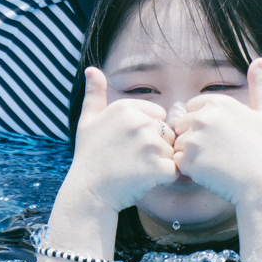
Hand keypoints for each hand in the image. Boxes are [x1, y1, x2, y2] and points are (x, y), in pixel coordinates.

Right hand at [65, 67, 179, 211]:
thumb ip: (94, 94)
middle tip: (131, 161)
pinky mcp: (156, 167)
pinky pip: (174, 171)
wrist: (87, 193)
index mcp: (127, 107)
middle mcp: (139, 121)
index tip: (128, 145)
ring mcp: (149, 144)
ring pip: (172, 152)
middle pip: (167, 134)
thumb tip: (92, 69)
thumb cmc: (89, 157)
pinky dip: (165, 179)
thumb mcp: (88, 121)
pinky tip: (144, 181)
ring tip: (136, 171)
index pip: (159, 117)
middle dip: (156, 149)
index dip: (148, 134)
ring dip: (161, 164)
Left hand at [169, 58, 261, 205]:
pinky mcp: (187, 159)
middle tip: (218, 154)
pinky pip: (176, 162)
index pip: (192, 108)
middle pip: (182, 125)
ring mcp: (194, 137)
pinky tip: (209, 173)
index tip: (222, 139)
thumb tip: (261, 60)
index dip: (204, 125)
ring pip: (178, 144)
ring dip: (190, 155)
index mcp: (219, 103)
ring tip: (215, 164)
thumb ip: (260, 86)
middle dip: (194, 139)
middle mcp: (203, 116)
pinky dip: (188, 170)